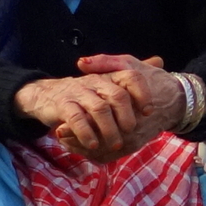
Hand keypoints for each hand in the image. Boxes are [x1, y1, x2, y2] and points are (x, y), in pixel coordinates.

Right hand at [17, 56, 181, 161]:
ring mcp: (78, 93)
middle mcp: (95, 82)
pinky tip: (93, 145)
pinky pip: (77, 119)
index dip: (143, 93)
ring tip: (116, 144)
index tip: (149, 112)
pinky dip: (87, 133)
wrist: (46, 95)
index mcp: (109, 76)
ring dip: (110, 129)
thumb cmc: (84, 92)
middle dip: (127, 116)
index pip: (131, 77)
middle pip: (117, 95)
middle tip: (131, 131)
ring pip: (99, 109)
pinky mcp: (63, 105)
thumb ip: (132, 76)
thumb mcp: (107, 83)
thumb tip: (160, 60)